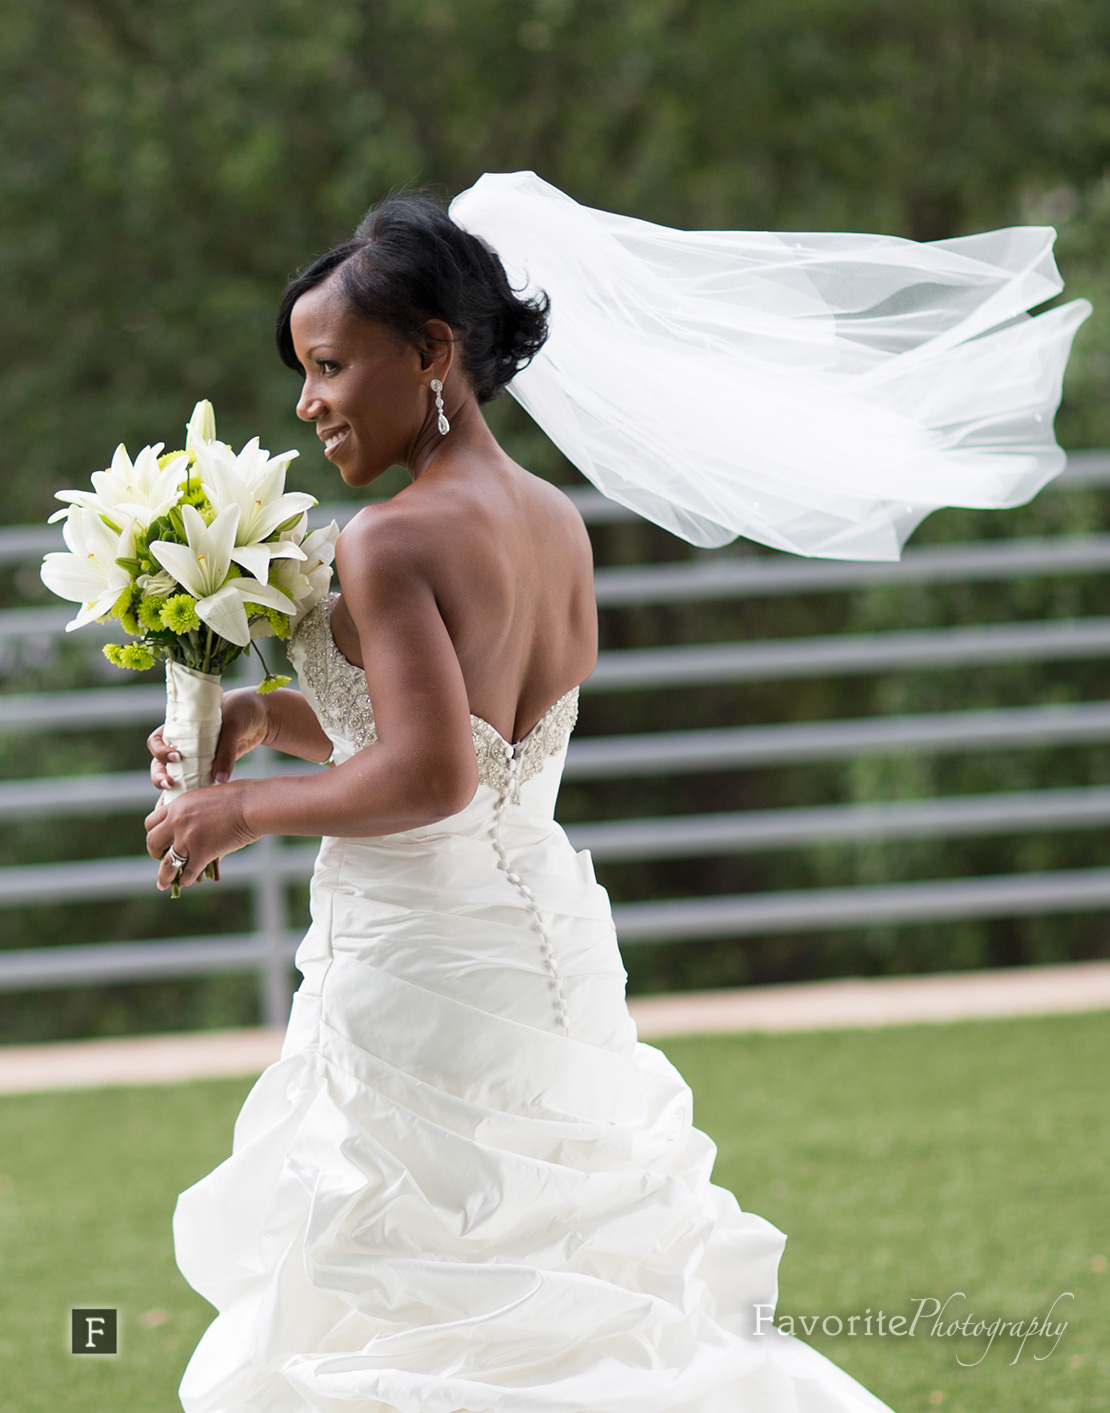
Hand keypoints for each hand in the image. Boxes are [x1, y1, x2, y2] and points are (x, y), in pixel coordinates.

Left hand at [145, 780, 260, 891]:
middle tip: (160, 857)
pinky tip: (187, 882)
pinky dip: (186, 880)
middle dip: (154, 852)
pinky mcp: (201, 853)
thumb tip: (196, 825)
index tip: (161, 839)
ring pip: (166, 864)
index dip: (154, 833)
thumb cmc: (238, 796)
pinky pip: (187, 873)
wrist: (250, 804)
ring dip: (164, 875)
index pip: (151, 822)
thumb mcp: (206, 797)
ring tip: (163, 883)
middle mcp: (176, 822)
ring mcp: (187, 839)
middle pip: (152, 842)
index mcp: (177, 805)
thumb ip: (195, 811)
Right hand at [147, 687, 272, 791]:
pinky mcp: (209, 768)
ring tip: (172, 802)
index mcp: (181, 726)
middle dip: (159, 775)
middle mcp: (183, 743)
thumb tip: (219, 779)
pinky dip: (189, 797)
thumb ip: (226, 750)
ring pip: (175, 776)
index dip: (161, 750)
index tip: (177, 757)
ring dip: (171, 789)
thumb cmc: (241, 710)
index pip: (157, 740)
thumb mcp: (233, 725)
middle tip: (169, 784)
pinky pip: (194, 784)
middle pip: (160, 763)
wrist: (260, 715)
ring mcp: (195, 758)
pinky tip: (186, 810)